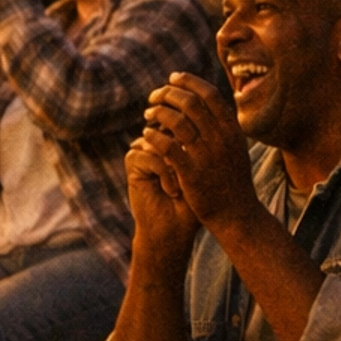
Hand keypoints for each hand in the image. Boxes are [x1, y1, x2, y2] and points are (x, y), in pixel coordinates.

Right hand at [124, 125, 202, 261]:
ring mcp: (147, 147)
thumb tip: (207, 112)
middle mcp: (163, 137)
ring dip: (177, 165)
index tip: (203, 165)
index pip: (190, 119)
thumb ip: (206, 139)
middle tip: (190, 174)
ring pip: (163, 139)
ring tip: (182, 187)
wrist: (176, 228)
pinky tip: (171, 191)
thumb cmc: (198, 200)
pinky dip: (164, 173)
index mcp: (181, 135)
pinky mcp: (133, 161)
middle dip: (185, 149)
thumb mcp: (207, 167)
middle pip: (175, 125)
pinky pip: (150, 153)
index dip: (196, 136)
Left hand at [140, 74, 259, 234]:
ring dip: (158, 113)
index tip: (173, 78)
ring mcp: (206, 155)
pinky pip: (166, 146)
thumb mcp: (236, 147)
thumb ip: (223, 125)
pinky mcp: (190, 173)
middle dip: (168, 94)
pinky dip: (154, 136)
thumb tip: (210, 100)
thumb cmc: (233, 180)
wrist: (236, 214)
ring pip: (176, 121)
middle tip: (154, 97)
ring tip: (148, 114)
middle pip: (190, 102)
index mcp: (232, 129)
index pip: (209, 93)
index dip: (189, 81)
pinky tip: (147, 134)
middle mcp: (221, 138)